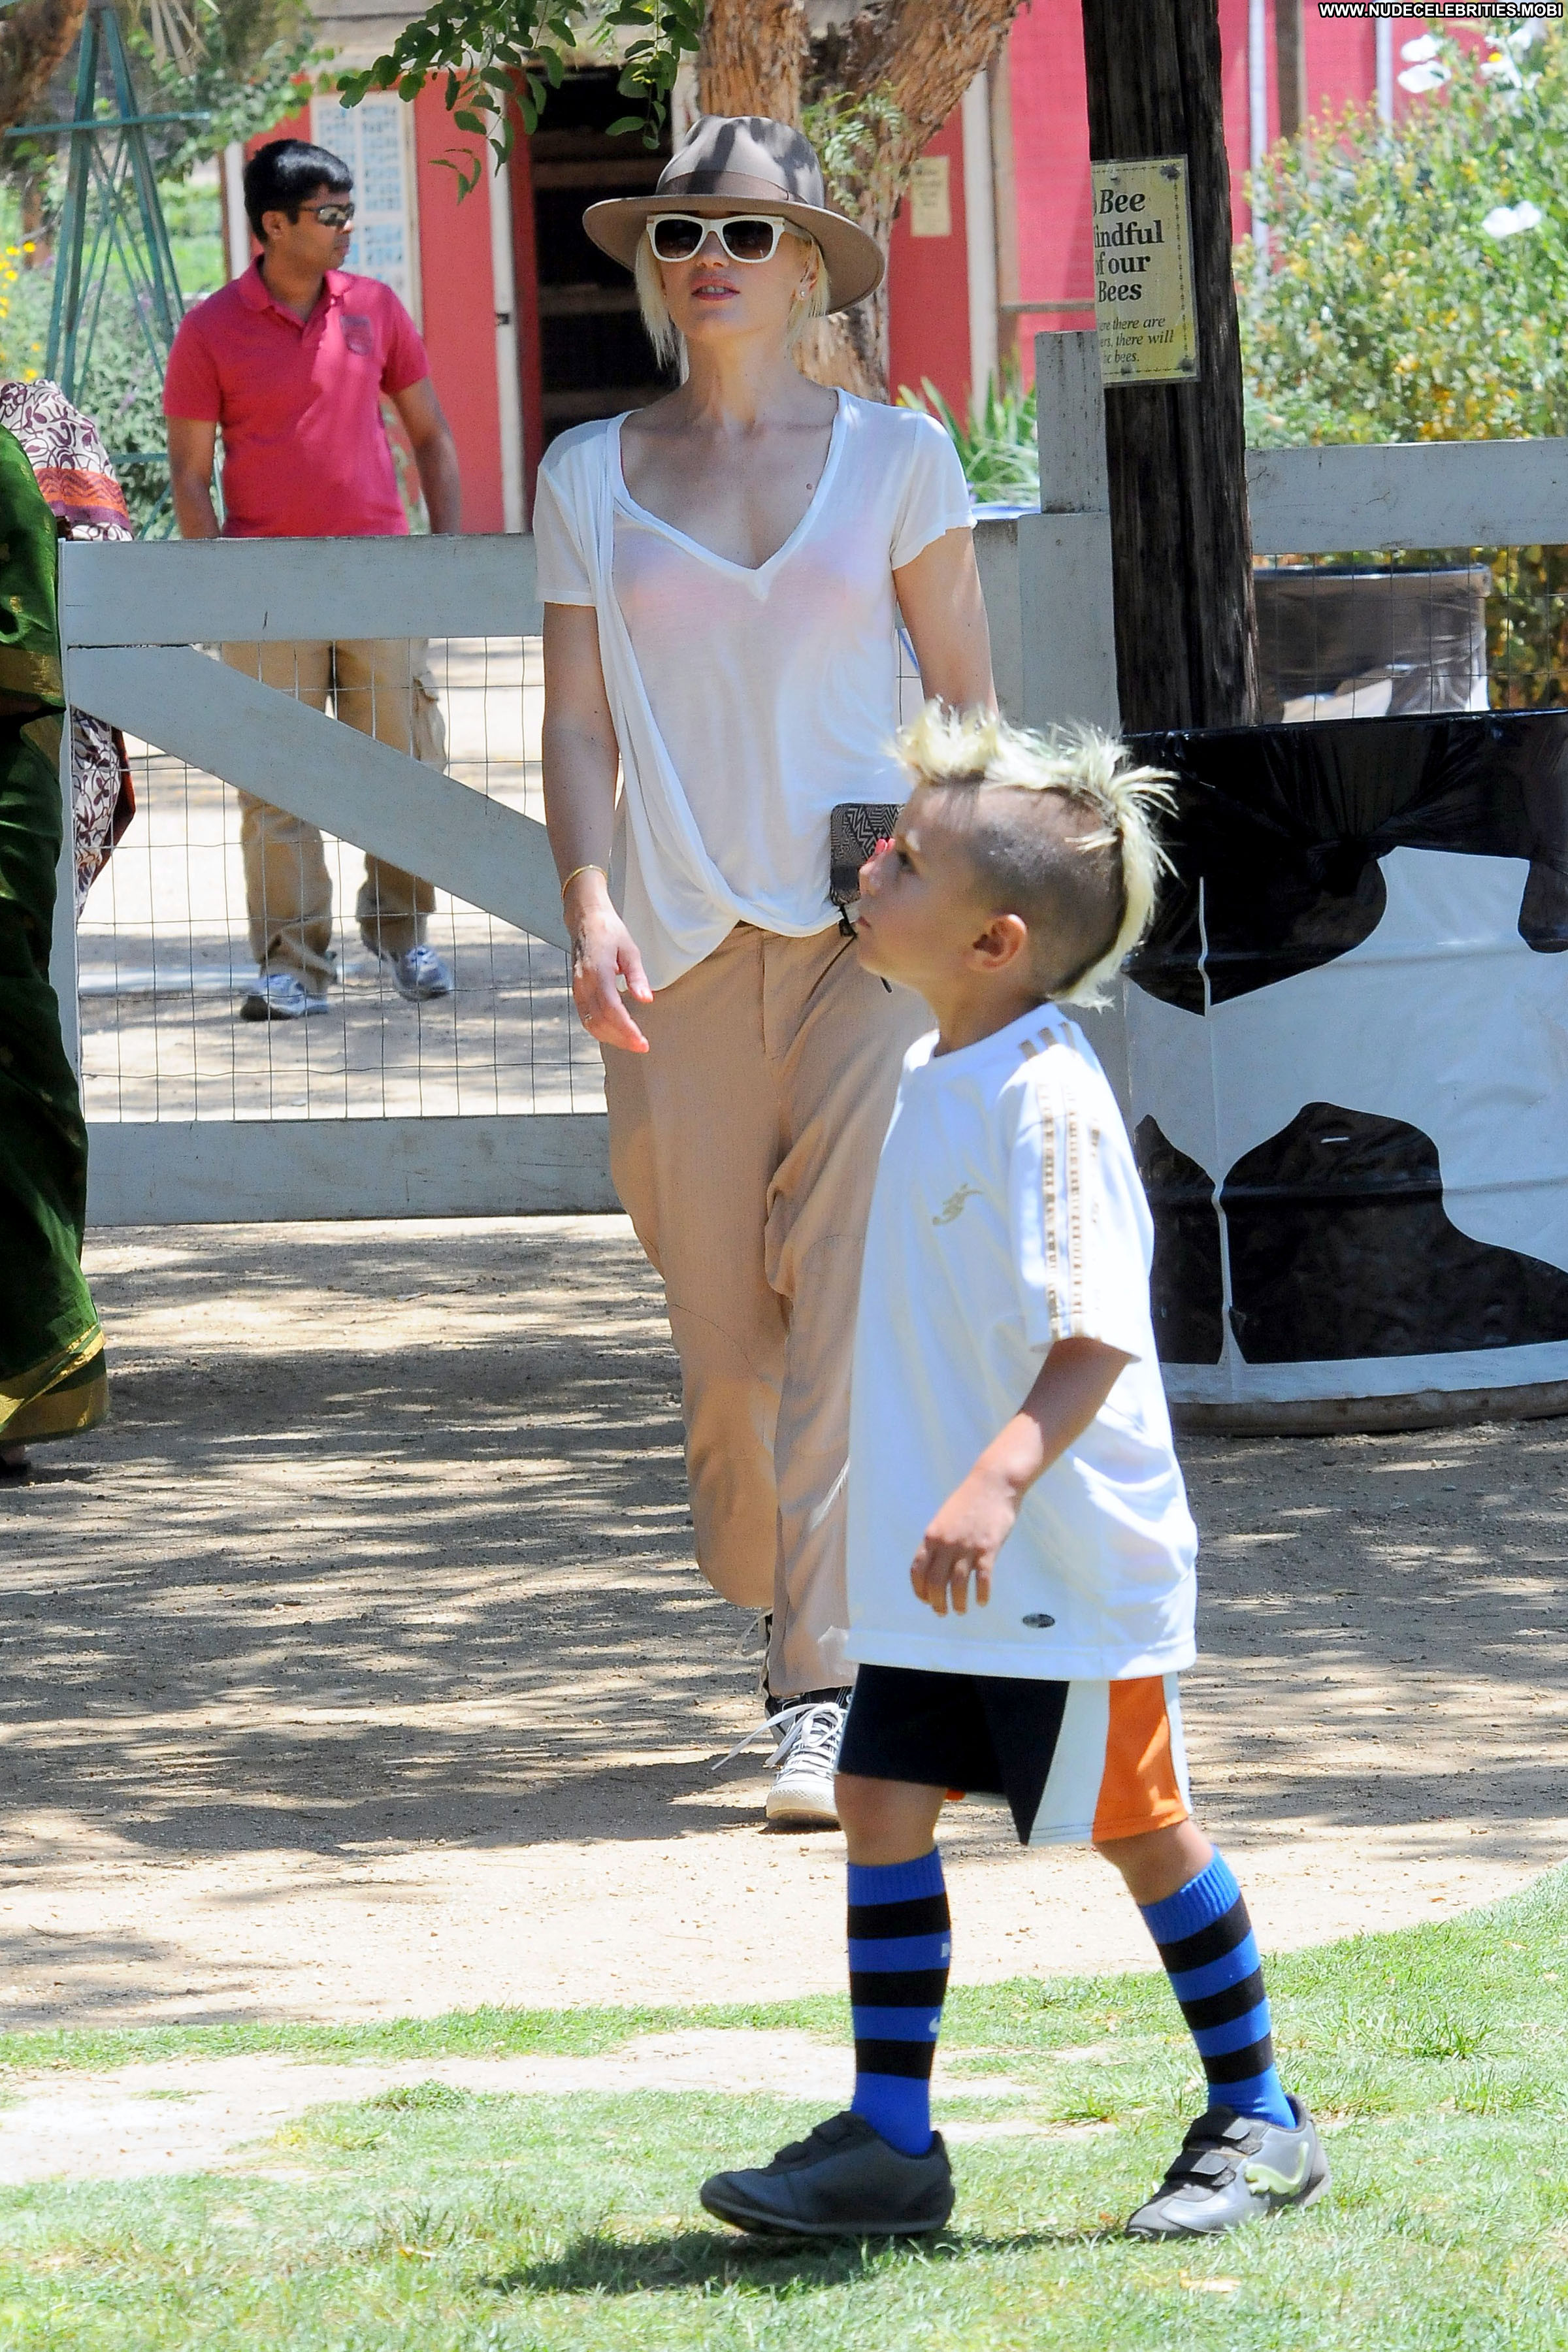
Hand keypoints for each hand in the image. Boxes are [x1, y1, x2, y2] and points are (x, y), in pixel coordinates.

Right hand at [564, 875, 651, 1053]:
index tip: (642, 1042)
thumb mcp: (630, 949)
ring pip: (590, 1022)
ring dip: (610, 1037)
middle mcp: (584, 982)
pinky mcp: (576, 991)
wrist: (585, 920)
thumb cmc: (611, 933)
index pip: (611, 1009)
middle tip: (641, 1046)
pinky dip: (599, 1030)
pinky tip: (615, 1033)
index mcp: (598, 971)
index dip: (626, 1029)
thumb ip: (637, 976)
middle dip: (621, 1038)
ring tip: (630, 1042)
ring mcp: (577, 988)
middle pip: (600, 1021)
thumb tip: (646, 1000)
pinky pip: (585, 1017)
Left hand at [910, 1464, 1019, 1614]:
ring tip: (960, 1611)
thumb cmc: (969, 1500)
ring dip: (958, 1602)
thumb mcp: (944, 1518)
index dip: (919, 1589)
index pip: (918, 1570)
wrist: (992, 1483)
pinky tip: (982, 1602)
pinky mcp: (988, 1548)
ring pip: (958, 1584)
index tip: (925, 1600)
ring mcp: (967, 1546)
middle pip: (936, 1582)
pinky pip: (982, 1579)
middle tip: (942, 1612)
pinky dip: (982, 1594)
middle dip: (937, 1602)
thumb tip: (937, 1565)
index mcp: (931, 1536)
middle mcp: (945, 1544)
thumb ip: (939, 1541)